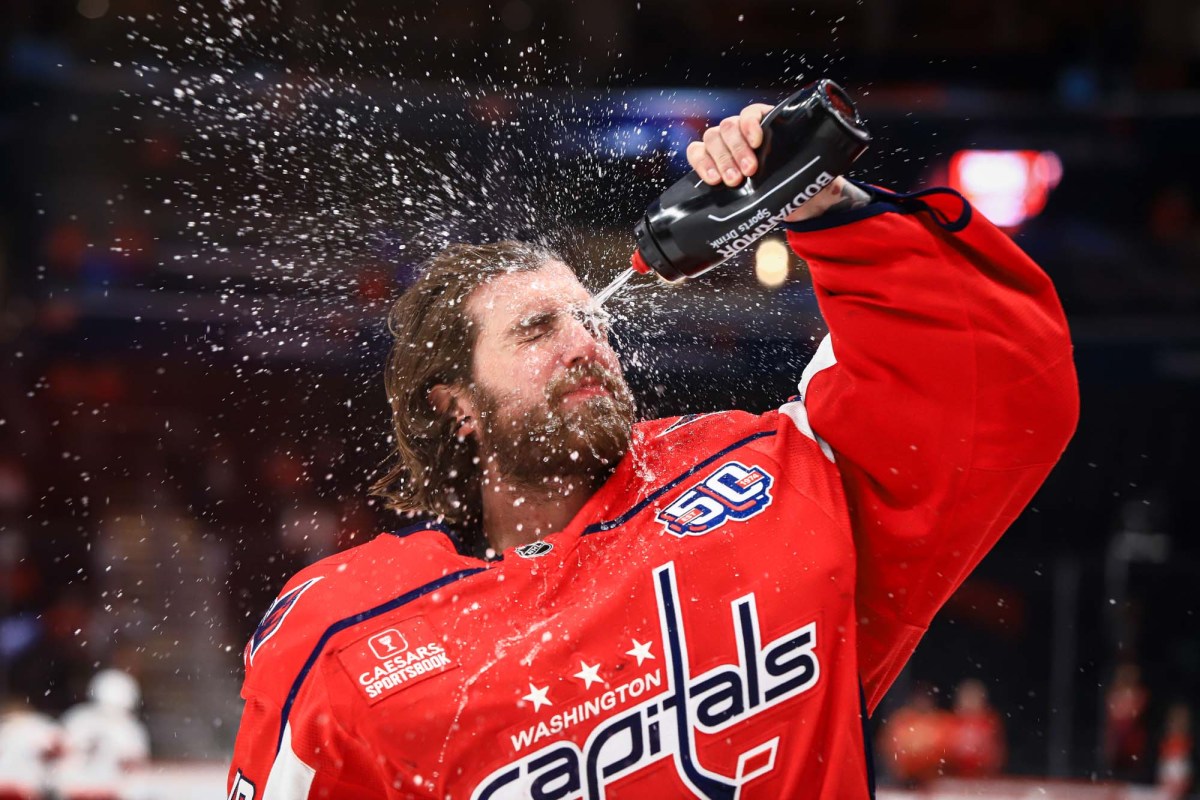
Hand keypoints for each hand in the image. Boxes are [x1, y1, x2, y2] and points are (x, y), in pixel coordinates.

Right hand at [685, 103, 856, 222]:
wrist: (792, 204)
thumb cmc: (808, 182)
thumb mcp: (819, 170)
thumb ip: (823, 161)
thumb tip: (839, 158)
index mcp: (770, 125)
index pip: (752, 112)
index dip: (751, 123)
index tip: (759, 141)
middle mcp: (744, 132)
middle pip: (728, 127)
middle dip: (736, 150)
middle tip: (748, 173)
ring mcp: (726, 148)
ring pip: (712, 139)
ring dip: (720, 159)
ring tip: (733, 182)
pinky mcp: (713, 165)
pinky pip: (697, 153)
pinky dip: (701, 163)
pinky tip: (712, 180)